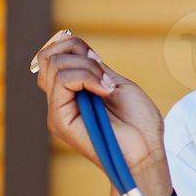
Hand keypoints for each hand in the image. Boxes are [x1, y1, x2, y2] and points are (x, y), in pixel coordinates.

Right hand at [33, 30, 171, 195]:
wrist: (147, 151)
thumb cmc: (139, 122)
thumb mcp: (116, 83)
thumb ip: (93, 68)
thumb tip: (77, 48)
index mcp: (72, 92)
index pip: (52, 56)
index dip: (70, 44)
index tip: (97, 59)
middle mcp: (60, 101)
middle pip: (48, 57)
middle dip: (78, 52)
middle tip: (103, 73)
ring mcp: (58, 111)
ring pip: (54, 65)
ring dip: (87, 67)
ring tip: (107, 86)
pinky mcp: (60, 120)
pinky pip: (62, 81)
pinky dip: (87, 77)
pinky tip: (104, 91)